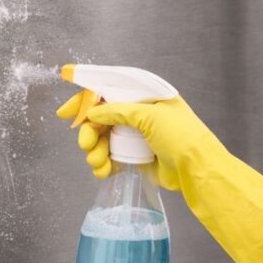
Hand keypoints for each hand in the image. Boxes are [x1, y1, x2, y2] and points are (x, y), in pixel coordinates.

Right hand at [57, 92, 228, 189]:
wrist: (198, 170)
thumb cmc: (181, 137)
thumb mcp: (149, 116)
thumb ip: (118, 111)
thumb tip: (93, 112)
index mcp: (145, 97)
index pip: (108, 92)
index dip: (84, 101)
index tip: (65, 113)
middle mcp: (139, 114)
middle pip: (101, 118)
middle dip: (90, 132)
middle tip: (86, 144)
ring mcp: (136, 136)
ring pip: (103, 140)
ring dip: (95, 151)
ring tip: (97, 162)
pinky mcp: (135, 156)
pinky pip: (111, 157)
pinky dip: (103, 164)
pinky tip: (103, 171)